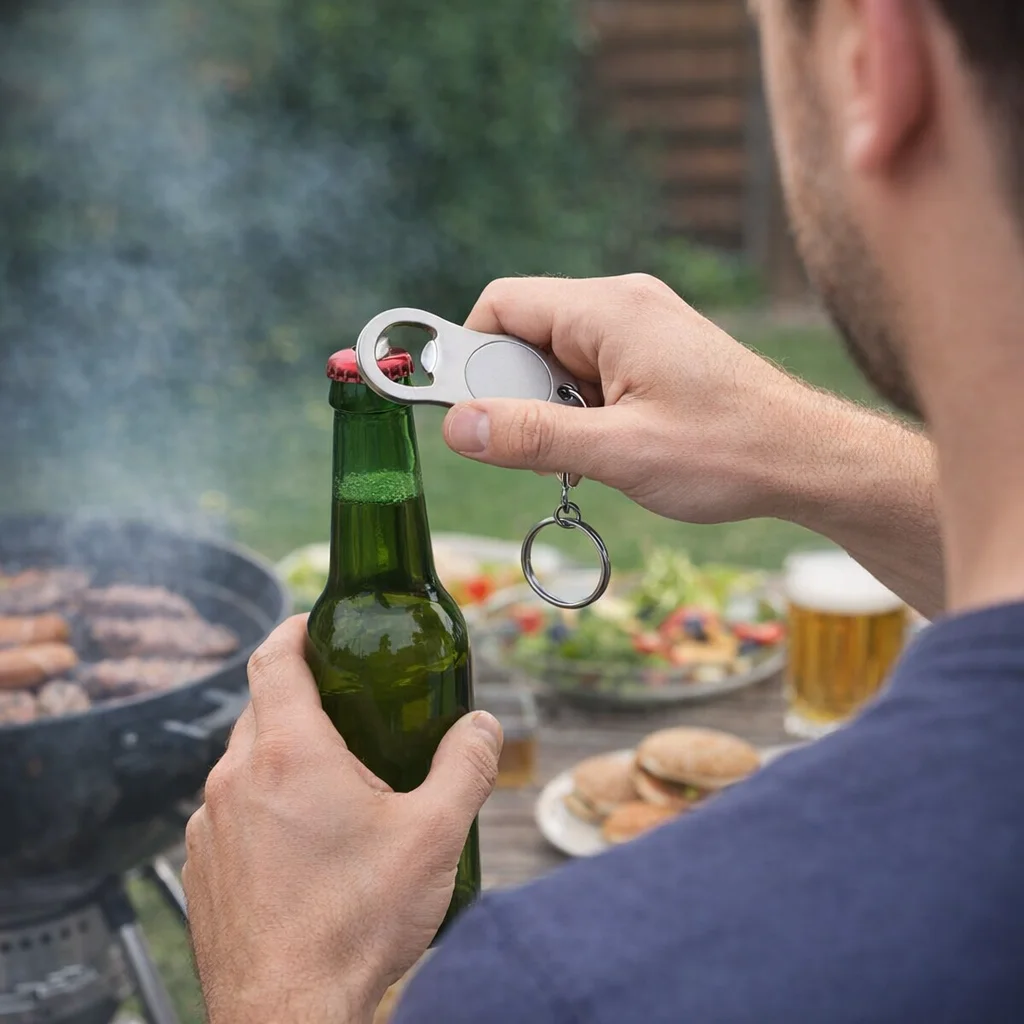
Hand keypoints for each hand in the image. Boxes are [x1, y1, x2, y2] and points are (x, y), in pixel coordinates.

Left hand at [182, 615, 501, 1023]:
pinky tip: (302, 842)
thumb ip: (466, 767)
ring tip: (334, 783)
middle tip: (350, 709)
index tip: (315, 626)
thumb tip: (483, 726)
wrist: (289, 1015)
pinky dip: (261, 803)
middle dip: (302, 696)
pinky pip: (229, 810)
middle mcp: (235, 779)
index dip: (295, 631)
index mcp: (288, 753)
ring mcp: (208, 827)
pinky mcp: (200, 868)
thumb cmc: (355, 924)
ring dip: (282, 755)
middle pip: (262, 708)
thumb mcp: (435, 836)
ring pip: (243, 761)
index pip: (274, 659)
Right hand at [443, 274, 831, 523]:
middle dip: (516, 394)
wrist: (811, 461)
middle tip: (541, 449)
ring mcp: (643, 330)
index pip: (502, 305)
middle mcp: (623, 306)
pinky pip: (592, 374)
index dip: (470, 356)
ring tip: (590, 455)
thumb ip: (532, 437)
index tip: (467, 413)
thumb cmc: (729, 452)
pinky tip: (610, 449)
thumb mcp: (619, 452)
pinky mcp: (657, 356)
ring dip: (552, 410)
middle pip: (526, 334)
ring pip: (557, 361)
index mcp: (609, 310)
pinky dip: (583, 412)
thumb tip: (456, 426)